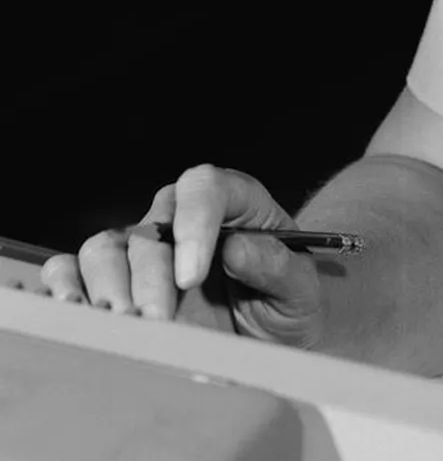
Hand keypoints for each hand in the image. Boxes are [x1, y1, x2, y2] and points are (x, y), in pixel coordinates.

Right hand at [40, 165, 326, 348]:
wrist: (271, 330)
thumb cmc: (290, 300)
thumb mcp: (302, 289)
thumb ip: (278, 267)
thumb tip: (238, 249)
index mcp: (235, 202)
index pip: (205, 187)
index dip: (194, 225)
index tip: (191, 277)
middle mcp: (182, 216)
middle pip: (150, 229)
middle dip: (150, 278)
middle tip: (156, 323)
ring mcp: (144, 245)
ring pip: (104, 247)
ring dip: (105, 287)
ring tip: (121, 327)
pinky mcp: (115, 278)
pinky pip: (74, 269)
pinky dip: (65, 287)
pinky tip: (75, 315)